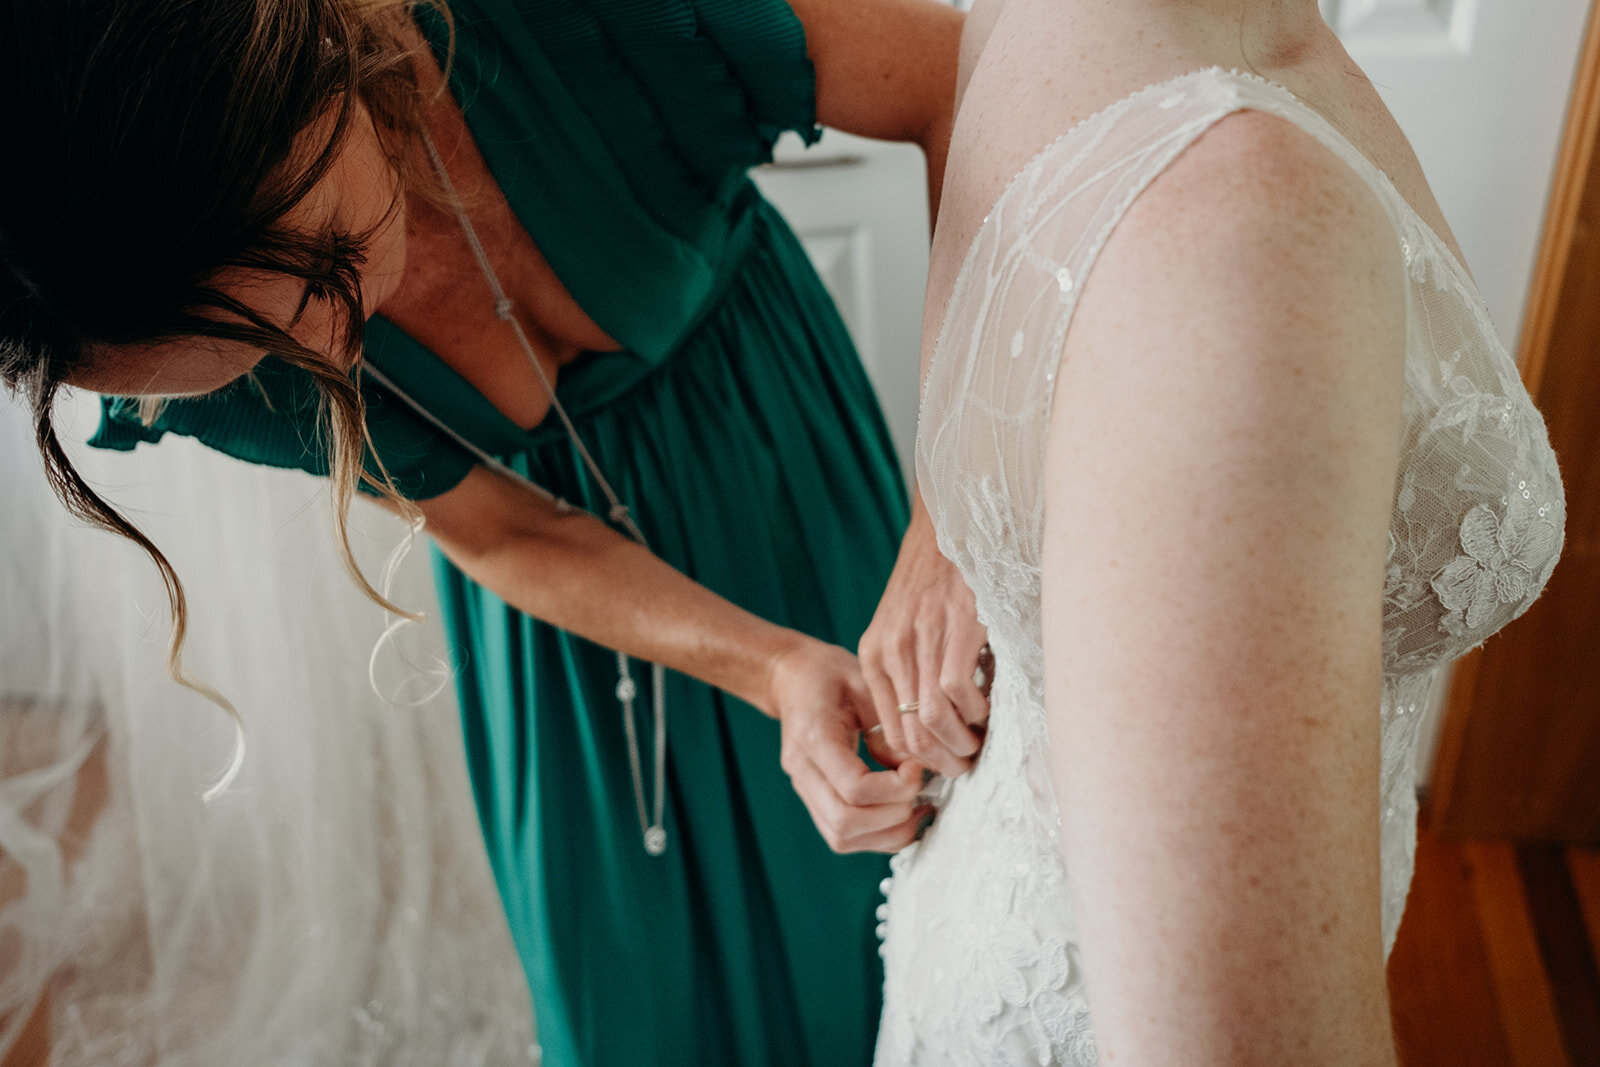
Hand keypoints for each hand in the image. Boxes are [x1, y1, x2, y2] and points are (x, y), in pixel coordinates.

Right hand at [769, 636, 928, 852]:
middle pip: (845, 823)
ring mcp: (804, 790)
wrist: (792, 678)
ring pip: (842, 838)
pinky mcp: (813, 800)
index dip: (894, 788)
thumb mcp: (865, 684)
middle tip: (921, 791)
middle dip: (893, 816)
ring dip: (887, 833)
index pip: (853, 788)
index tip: (917, 768)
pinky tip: (902, 814)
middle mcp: (802, 771)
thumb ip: (888, 727)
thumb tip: (917, 768)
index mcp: (813, 738)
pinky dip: (877, 835)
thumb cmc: (830, 676)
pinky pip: (843, 836)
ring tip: (918, 809)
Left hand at [859, 499, 990, 778]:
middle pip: (910, 737)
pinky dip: (975, 711)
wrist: (948, 524)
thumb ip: (907, 670)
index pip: (889, 733)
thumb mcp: (902, 628)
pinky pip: (955, 692)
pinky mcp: (954, 627)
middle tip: (967, 763)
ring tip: (979, 741)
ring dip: (962, 743)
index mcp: (874, 654)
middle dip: (942, 762)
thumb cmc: (933, 583)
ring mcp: (920, 638)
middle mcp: (891, 650)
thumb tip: (934, 728)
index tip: (946, 762)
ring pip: (931, 721)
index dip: (921, 760)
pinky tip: (987, 706)